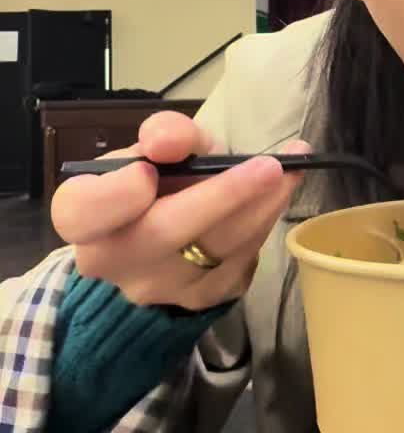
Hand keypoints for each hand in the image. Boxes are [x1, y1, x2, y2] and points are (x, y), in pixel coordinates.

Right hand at [51, 110, 309, 311]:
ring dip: (261, 206)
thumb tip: (168, 141)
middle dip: (222, 195)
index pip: (83, 212)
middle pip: (164, 233)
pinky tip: (279, 194)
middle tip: (270, 166)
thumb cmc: (154, 181)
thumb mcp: (157, 146)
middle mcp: (111, 261)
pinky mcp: (199, 299)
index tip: (149, 168)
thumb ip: (165, 134)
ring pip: (214, 249)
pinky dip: (264, 223)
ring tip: (291, 168)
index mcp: (83, 216)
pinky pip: (239, 262)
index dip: (116, 193)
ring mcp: (157, 288)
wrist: (164, 237)